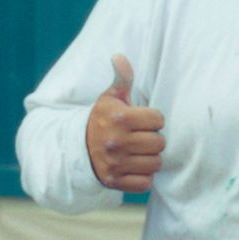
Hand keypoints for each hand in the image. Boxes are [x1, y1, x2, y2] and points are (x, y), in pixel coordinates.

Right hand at [85, 54, 165, 192]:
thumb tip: (119, 56)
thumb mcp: (110, 97)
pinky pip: (146, 183)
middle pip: (159, 143)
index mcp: (119, 118)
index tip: (142, 121)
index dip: (153, 119)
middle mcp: (117, 141)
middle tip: (141, 137)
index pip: (158, 119)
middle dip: (153, 139)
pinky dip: (143, 177)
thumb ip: (121, 78)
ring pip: (155, 163)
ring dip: (150, 159)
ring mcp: (116, 163)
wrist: (79, 148)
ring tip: (139, 152)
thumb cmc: (103, 120)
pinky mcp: (115, 181)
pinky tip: (134, 167)